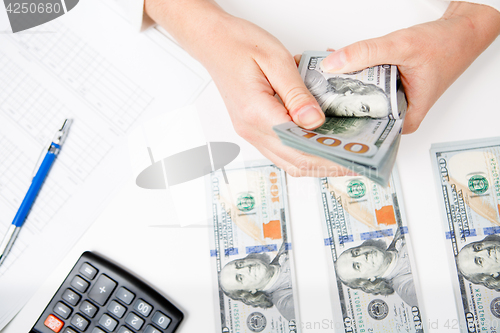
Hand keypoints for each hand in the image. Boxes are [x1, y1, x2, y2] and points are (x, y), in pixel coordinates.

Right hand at [145, 0, 350, 175]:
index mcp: (257, 113)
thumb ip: (297, 93)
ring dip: (315, 161)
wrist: (212, 41)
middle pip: (295, 161)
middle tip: (354, 160)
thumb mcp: (275, 60)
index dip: (329, 155)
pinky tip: (318, 142)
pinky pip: (280, 149)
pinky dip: (302, 151)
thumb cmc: (238, 44)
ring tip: (340, 154)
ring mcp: (250, 131)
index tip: (352, 156)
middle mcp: (251, 128)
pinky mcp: (252, 127)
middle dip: (327, 164)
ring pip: (287, 160)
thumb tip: (315, 121)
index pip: (299, 146)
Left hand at [320, 2, 499, 132]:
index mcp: (405, 119)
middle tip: (314, 97)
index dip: (340, 123)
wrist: (461, 30)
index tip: (320, 116)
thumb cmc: (446, 44)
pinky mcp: (387, 89)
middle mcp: (397, 114)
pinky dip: (353, 75)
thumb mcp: (402, 46)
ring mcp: (392, 102)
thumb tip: (333, 63)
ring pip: (360, 98)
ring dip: (343, 87)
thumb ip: (366, 53)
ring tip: (320, 82)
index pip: (365, 130)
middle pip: (359, 114)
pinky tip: (337, 68)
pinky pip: (365, 85)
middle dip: (337, 103)